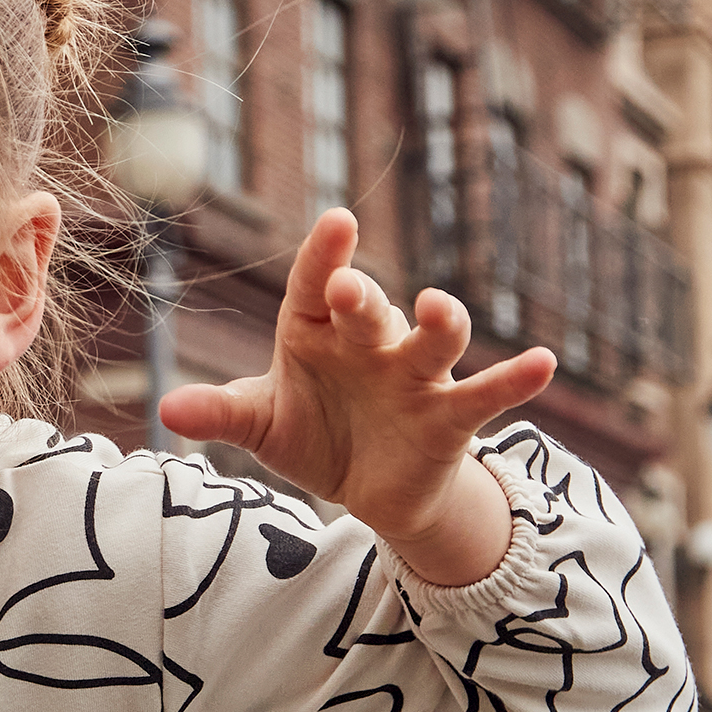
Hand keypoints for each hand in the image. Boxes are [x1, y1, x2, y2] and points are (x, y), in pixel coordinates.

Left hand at [157, 209, 554, 586]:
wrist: (369, 488)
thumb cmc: (315, 434)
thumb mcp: (262, 426)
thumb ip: (219, 412)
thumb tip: (167, 409)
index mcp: (317, 332)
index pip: (314, 286)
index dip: (323, 256)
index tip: (336, 222)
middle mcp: (370, 343)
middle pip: (369, 310)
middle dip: (360, 297)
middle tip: (348, 286)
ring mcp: (414, 376)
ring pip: (435, 341)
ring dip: (442, 324)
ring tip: (441, 307)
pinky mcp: (450, 417)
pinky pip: (486, 394)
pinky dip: (515, 378)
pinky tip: (544, 362)